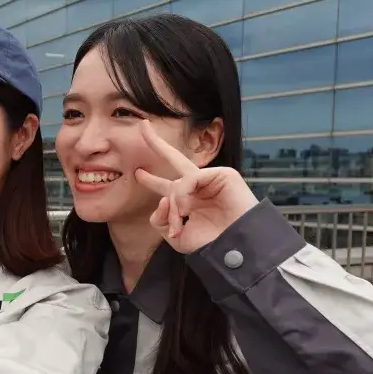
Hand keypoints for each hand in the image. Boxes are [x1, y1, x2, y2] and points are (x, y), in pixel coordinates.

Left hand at [133, 120, 258, 253]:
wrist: (234, 247)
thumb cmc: (209, 243)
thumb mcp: (176, 236)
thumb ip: (160, 219)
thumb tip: (163, 198)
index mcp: (186, 200)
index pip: (165, 186)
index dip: (151, 180)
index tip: (138, 173)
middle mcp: (197, 186)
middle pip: (174, 159)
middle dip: (157, 143)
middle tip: (142, 126)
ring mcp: (210, 179)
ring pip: (178, 184)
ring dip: (176, 204)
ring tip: (180, 221)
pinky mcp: (222, 175)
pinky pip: (191, 180)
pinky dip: (184, 196)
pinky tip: (188, 209)